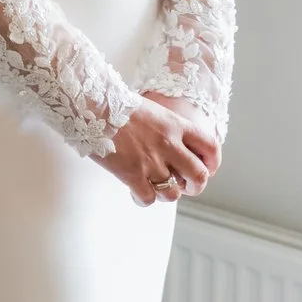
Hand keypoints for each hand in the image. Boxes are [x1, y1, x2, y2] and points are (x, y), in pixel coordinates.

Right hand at [95, 96, 212, 206]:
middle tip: (186, 186)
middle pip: (198, 176)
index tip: (207, 168)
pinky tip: (137, 193)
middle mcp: (168, 145)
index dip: (212, 162)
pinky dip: (143, 199)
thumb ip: (165, 128)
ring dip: (167, 194)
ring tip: (157, 188)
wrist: (89, 103)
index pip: (210, 147)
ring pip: (173, 193)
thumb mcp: (150, 109)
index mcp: (175, 125)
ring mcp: (150, 162)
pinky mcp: (131, 174)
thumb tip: (170, 143)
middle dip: (195, 186)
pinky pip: (147, 198)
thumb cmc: (113, 102)